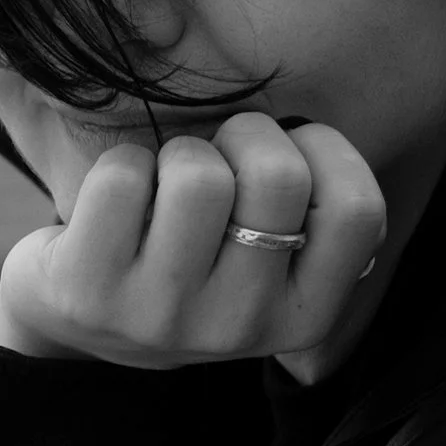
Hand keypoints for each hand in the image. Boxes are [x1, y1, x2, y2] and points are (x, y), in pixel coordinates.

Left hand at [0, 111, 385, 367]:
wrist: (88, 326)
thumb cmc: (201, 259)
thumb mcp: (275, 260)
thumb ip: (316, 209)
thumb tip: (320, 118)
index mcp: (303, 318)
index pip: (358, 209)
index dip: (326, 152)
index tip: (290, 156)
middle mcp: (239, 327)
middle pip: (278, 175)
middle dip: (247, 135)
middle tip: (222, 158)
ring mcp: (161, 316)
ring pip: (198, 174)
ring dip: (180, 154)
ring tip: (166, 188)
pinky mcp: (88, 293)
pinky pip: (123, 175)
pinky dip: (121, 165)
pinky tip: (117, 205)